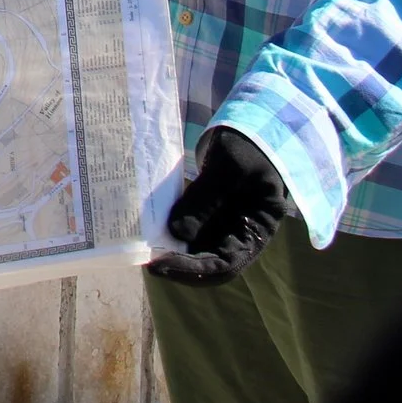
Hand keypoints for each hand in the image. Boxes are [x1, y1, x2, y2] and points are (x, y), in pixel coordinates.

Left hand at [145, 128, 294, 285]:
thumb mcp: (229, 168)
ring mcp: (223, 225)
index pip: (227, 264)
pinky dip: (170, 231)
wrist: (249, 132)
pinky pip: (188, 228)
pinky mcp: (207, 213)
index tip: (163, 264)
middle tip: (147, 260)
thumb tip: (177, 232)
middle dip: (178, 264)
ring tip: (144, 247)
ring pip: (195, 249)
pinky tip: (151, 227)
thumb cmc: (248, 148)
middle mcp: (240, 235)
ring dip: (171, 250)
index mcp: (257, 230)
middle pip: (208, 262)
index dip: (195, 270)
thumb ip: (206, 198)